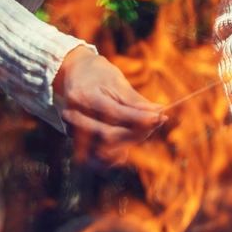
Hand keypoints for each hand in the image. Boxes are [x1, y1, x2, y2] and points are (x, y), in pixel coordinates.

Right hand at [53, 46, 164, 160]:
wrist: (76, 74)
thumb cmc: (99, 75)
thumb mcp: (117, 81)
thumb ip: (135, 100)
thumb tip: (158, 112)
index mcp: (83, 96)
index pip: (115, 113)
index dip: (140, 118)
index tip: (160, 117)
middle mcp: (73, 115)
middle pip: (108, 134)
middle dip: (136, 132)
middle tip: (156, 124)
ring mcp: (70, 129)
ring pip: (102, 148)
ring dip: (127, 144)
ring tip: (144, 133)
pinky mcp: (74, 139)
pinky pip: (93, 157)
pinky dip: (110, 158)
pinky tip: (125, 152)